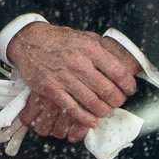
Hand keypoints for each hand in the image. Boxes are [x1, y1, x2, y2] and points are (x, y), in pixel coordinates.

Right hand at [5, 23, 138, 134]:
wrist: (29, 41)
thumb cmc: (59, 40)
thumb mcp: (84, 37)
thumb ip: (102, 48)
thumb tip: (123, 60)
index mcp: (89, 49)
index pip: (118, 72)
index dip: (128, 85)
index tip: (129, 89)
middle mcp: (78, 63)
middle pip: (107, 90)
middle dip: (117, 100)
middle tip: (118, 101)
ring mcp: (63, 77)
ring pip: (93, 102)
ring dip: (104, 111)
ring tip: (106, 110)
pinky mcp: (51, 89)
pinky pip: (73, 109)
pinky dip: (86, 118)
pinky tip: (93, 121)